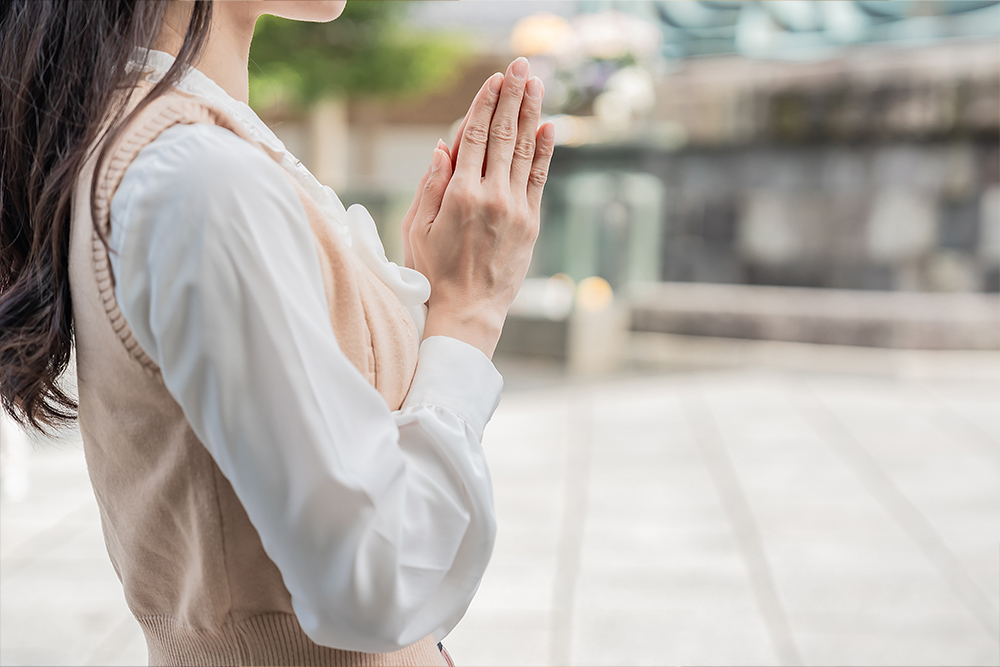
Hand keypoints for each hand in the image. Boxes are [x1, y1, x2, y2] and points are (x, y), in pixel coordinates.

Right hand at [408, 57, 555, 358]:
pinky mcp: (530, 222)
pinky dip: (545, 151)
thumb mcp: (416, 228)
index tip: (494, 79)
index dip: (485, 103)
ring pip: (525, 151)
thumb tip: (443, 145)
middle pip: (503, 134)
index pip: (474, 136)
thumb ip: (430, 184)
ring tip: (536, 84)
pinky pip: (539, 178)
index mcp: (459, 194)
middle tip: (521, 65)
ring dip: (531, 114)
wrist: (468, 312)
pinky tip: (549, 127)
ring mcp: (515, 208)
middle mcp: (491, 195)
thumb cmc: (433, 272)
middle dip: (513, 96)